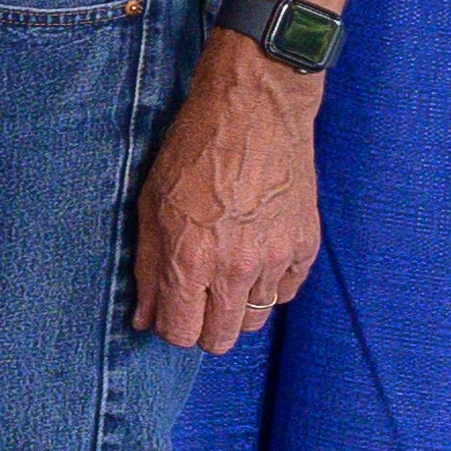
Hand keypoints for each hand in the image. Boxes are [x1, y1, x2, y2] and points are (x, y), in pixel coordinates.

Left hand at [134, 41, 322, 353]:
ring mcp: (276, 258)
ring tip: (225, 271)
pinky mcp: (306, 245)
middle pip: (223, 338)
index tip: (170, 312)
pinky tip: (254, 257)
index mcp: (190, 259)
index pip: (182, 332)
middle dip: (204, 328)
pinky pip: (286, 292)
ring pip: (256, 319)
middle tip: (197, 300)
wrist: (254, 112)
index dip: (171, 328)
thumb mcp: (151, 207)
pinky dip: (269, 285)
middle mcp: (236, 268)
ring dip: (237, 305)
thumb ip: (147, 268)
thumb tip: (144, 318)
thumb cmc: (193, 152)